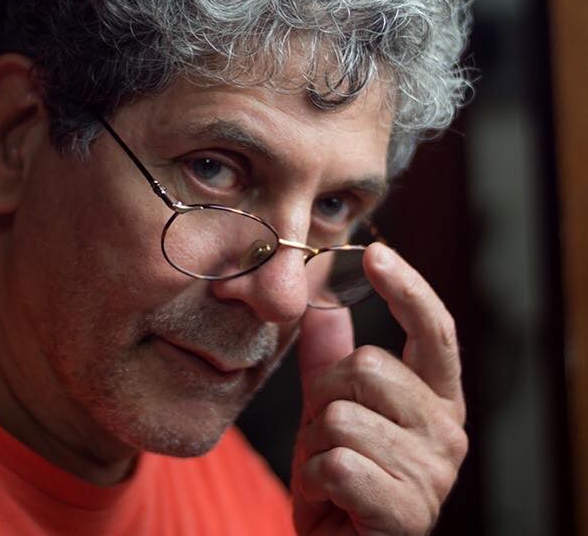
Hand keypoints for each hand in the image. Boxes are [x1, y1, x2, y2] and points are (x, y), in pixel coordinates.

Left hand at [291, 243, 467, 535]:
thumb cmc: (342, 475)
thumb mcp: (334, 406)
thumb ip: (333, 357)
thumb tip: (326, 303)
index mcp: (436, 398)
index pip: (434, 331)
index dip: (408, 288)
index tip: (377, 253)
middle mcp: (448, 431)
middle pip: (366, 367)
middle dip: (324, 397)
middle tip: (325, 435)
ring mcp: (433, 474)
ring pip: (341, 416)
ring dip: (314, 445)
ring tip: (329, 471)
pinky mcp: (407, 511)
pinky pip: (336, 464)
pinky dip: (315, 480)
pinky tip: (332, 499)